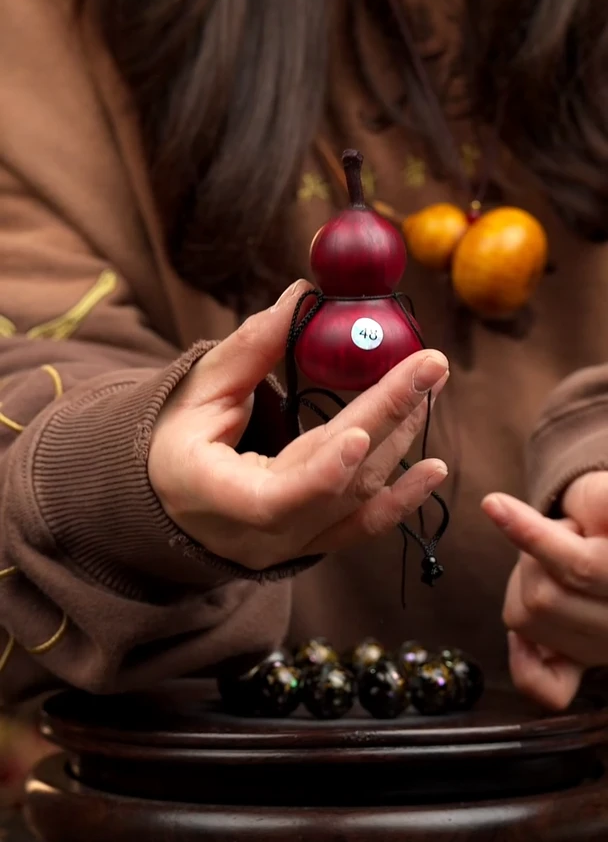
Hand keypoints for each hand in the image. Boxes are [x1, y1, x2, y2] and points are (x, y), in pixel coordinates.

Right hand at [149, 280, 448, 570]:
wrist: (170, 501)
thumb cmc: (175, 440)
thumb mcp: (198, 391)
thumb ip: (250, 349)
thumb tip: (301, 295)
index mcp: (215, 496)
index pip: (274, 499)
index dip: (321, 474)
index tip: (362, 434)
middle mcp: (258, 533)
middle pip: (335, 484)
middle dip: (387, 419)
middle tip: (429, 365)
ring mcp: (290, 546)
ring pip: (357, 498)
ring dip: (399, 439)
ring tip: (428, 385)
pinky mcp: (313, 544)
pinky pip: (363, 528)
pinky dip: (403, 500)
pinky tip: (435, 469)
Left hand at [483, 471, 607, 709]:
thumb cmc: (604, 511)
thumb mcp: (603, 497)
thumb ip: (597, 503)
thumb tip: (550, 516)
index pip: (578, 568)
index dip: (532, 535)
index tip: (492, 504)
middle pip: (543, 597)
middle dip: (533, 556)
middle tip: (559, 537)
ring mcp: (605, 648)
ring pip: (529, 621)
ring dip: (525, 585)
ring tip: (555, 560)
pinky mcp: (587, 663)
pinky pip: (548, 687)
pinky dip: (525, 661)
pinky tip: (524, 633)